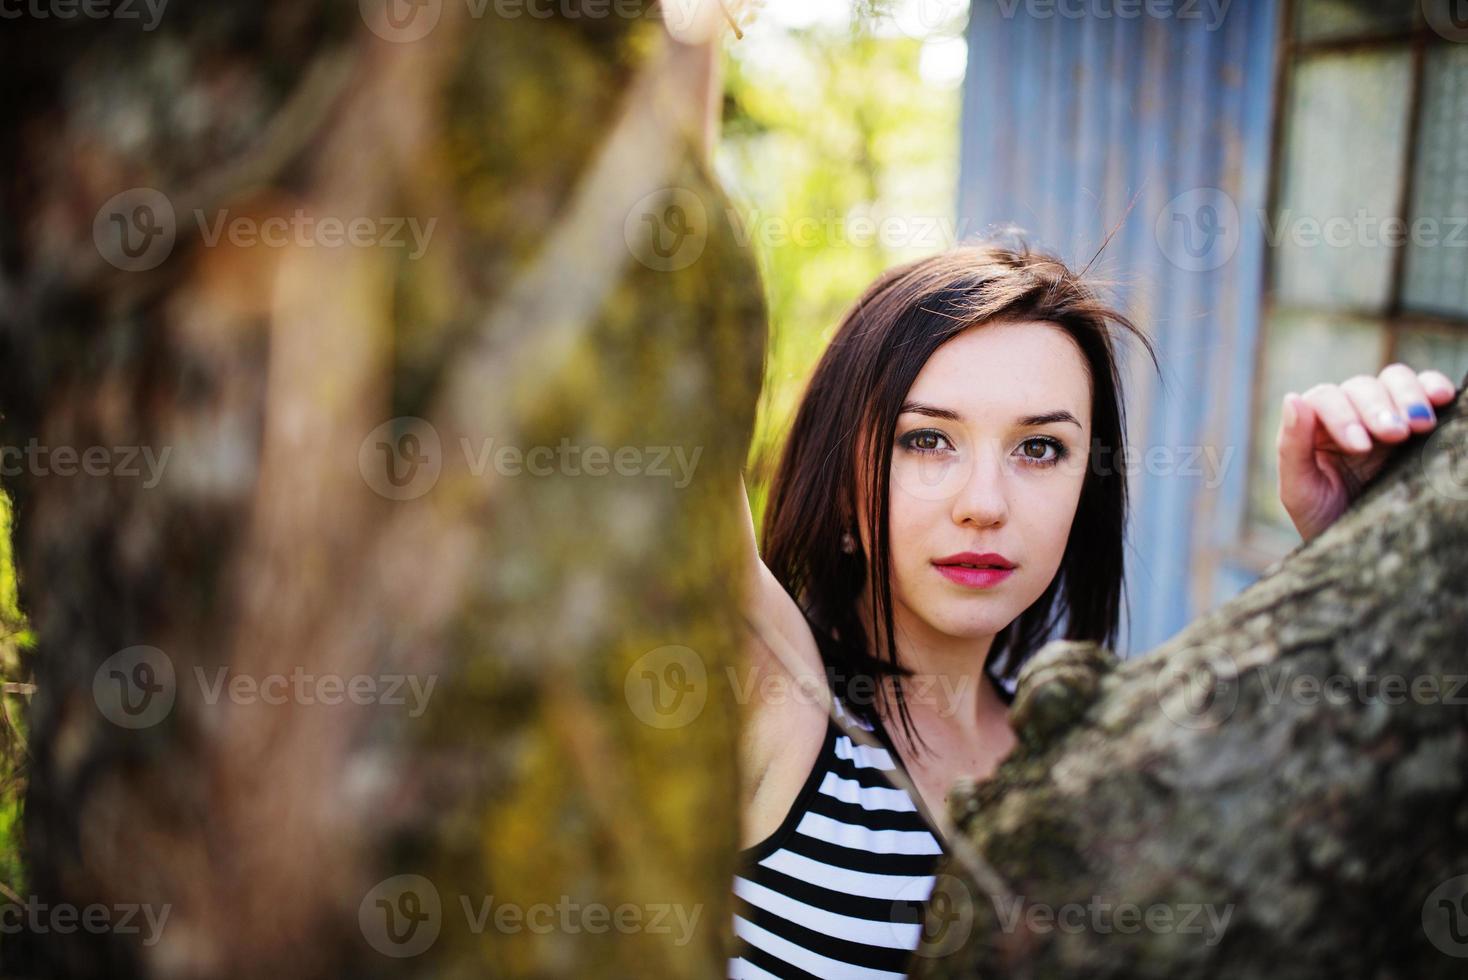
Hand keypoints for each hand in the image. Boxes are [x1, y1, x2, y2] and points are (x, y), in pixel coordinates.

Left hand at [1276, 363, 1458, 542]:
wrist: (1362, 552)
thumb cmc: (1325, 521)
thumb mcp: (1299, 492)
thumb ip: (1291, 448)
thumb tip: (1292, 398)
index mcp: (1314, 426)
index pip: (1325, 399)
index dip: (1343, 416)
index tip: (1361, 447)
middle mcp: (1349, 412)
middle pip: (1362, 387)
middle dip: (1378, 408)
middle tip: (1396, 434)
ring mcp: (1385, 414)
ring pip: (1394, 380)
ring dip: (1408, 396)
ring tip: (1420, 424)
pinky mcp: (1418, 422)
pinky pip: (1427, 390)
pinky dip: (1434, 387)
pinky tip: (1444, 399)